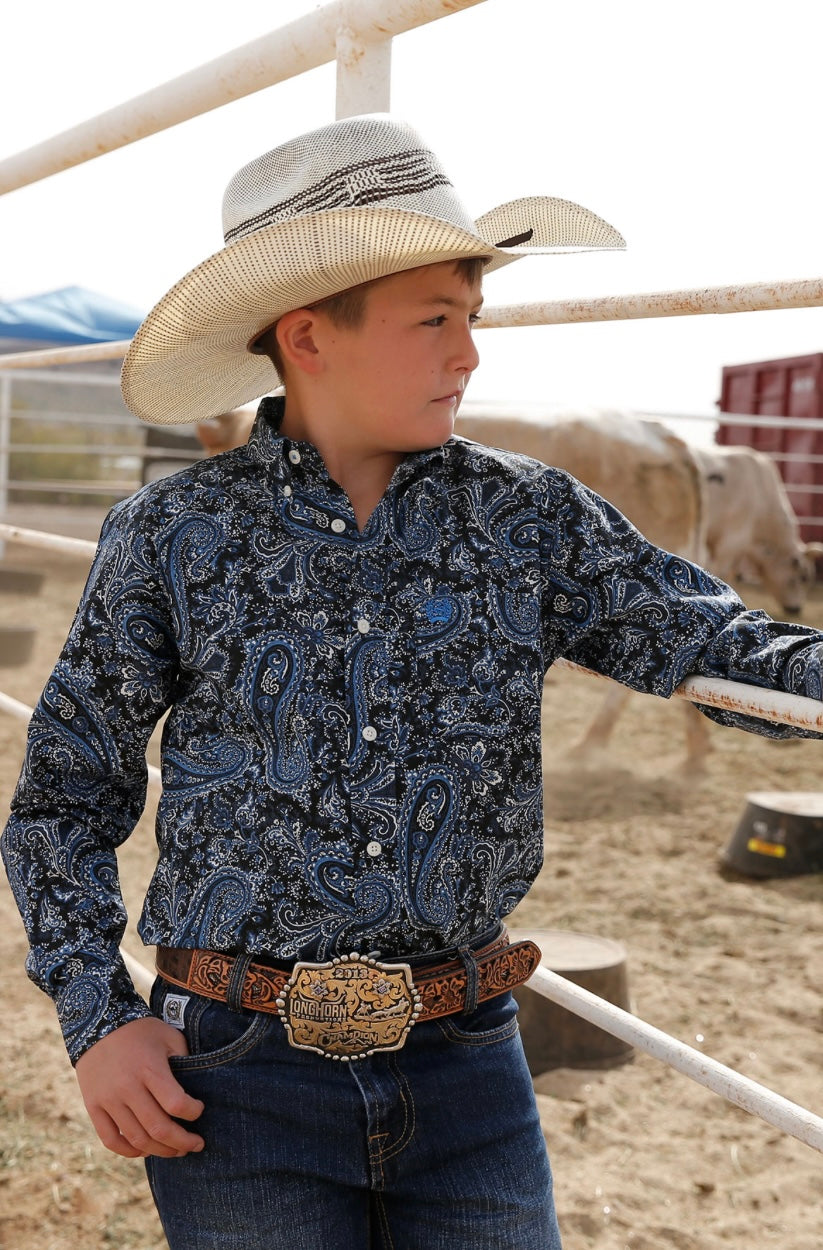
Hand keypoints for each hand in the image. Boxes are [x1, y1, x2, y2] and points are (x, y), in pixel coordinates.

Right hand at [75, 1016, 205, 1157]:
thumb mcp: (169, 1036)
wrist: (97, 1023)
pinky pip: (111, 1140)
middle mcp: (127, 1087)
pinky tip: (145, 1151)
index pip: (176, 1103)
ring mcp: (108, 1100)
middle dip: (182, 1142)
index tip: (199, 1109)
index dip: (193, 1112)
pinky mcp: (94, 1106)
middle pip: (158, 1128)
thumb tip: (198, 1088)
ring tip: (176, 1150)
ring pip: (137, 1139)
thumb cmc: (141, 1031)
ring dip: (160, 1150)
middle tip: (196, 1145)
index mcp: (150, 1068)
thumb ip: (184, 1061)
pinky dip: (129, 1152)